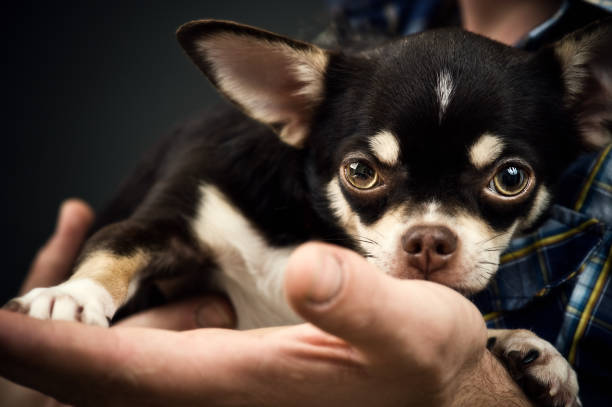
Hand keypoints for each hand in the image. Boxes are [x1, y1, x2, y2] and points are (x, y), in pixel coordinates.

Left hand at [0, 234, 532, 405]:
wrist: (435, 390)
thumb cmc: (423, 361)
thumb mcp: (413, 326)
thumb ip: (361, 303)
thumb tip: (305, 271)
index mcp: (247, 384)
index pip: (125, 374)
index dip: (52, 352)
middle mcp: (220, 392)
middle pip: (101, 384)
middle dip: (39, 351)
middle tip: (1, 314)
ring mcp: (223, 387)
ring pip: (120, 374)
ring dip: (72, 343)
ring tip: (45, 304)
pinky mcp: (232, 375)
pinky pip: (151, 363)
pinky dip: (113, 341)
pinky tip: (125, 311)